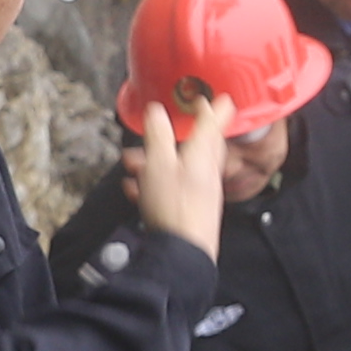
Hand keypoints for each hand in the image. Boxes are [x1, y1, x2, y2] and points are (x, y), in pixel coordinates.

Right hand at [122, 86, 236, 256]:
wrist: (182, 253)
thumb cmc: (173, 206)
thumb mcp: (159, 164)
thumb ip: (158, 135)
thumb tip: (156, 110)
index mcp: (203, 156)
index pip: (213, 125)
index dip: (214, 109)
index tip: (220, 98)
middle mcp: (206, 173)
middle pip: (197, 147)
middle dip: (175, 136)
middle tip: (160, 128)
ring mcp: (200, 194)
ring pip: (179, 168)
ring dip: (156, 162)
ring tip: (131, 164)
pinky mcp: (190, 212)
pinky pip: (172, 190)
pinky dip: (154, 184)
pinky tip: (135, 190)